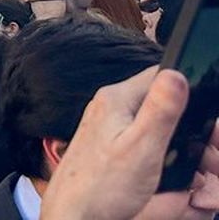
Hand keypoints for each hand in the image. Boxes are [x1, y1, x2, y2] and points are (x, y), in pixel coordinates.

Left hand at [41, 67, 218, 219]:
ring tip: (197, 178)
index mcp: (117, 99)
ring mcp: (111, 127)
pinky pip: (149, 146)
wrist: (74, 214)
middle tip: (209, 162)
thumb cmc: (103, 185)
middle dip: (192, 133)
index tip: (208, 127)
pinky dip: (166, 161)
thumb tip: (176, 74)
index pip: (161, 77)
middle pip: (164, 106)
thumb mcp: (141, 147)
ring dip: (184, 151)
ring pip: (160, 129)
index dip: (191, 96)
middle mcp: (112, 108)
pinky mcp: (113, 148)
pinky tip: (177, 184)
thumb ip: (160, 110)